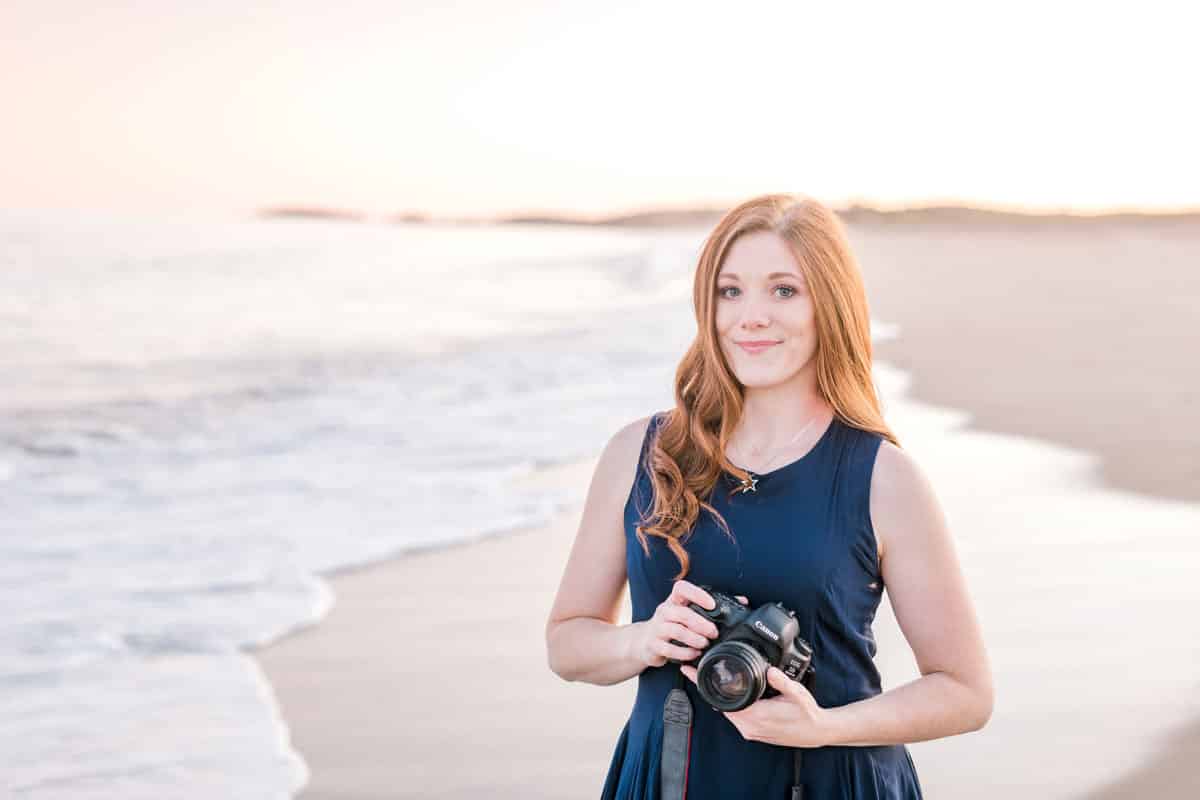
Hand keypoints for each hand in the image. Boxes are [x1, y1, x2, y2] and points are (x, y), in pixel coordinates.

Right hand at [629, 580, 722, 668]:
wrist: (644, 642)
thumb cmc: (672, 625)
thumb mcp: (687, 612)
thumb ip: (712, 607)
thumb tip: (742, 601)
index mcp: (673, 600)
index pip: (682, 588)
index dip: (697, 594)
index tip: (712, 604)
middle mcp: (664, 611)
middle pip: (682, 613)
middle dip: (701, 623)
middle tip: (714, 632)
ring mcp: (657, 628)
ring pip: (676, 631)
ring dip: (694, 639)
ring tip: (705, 644)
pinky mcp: (653, 645)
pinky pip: (669, 649)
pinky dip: (684, 653)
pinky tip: (694, 654)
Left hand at [679, 664, 829, 747]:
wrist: (818, 732)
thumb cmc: (808, 714)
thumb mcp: (796, 693)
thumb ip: (781, 681)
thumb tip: (769, 669)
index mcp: (755, 717)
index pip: (721, 699)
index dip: (703, 684)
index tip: (689, 670)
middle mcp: (749, 727)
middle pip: (720, 704)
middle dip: (708, 686)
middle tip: (697, 666)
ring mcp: (751, 731)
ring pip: (727, 710)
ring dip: (720, 695)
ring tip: (712, 675)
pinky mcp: (755, 732)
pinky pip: (736, 716)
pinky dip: (731, 703)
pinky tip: (733, 691)